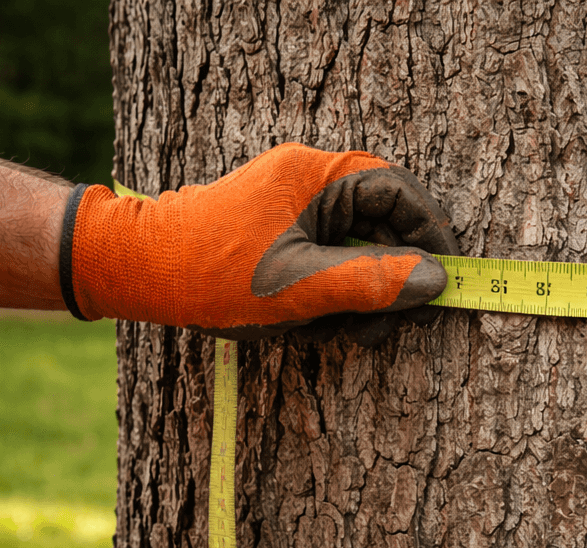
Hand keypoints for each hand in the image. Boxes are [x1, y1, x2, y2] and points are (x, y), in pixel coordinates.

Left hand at [63, 143, 458, 342]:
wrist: (138, 274)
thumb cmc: (210, 273)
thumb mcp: (299, 286)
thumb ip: (371, 282)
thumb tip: (436, 280)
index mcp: (318, 175)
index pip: (400, 192)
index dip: (432, 235)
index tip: (447, 281)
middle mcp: (312, 184)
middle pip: (385, 227)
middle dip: (391, 282)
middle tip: (388, 327)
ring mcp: (299, 211)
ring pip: (362, 253)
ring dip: (363, 299)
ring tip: (342, 334)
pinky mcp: (287, 236)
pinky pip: (334, 264)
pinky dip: (336, 298)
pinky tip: (317, 326)